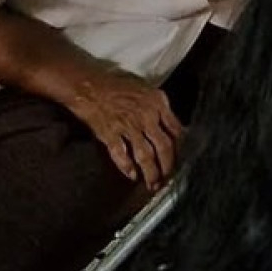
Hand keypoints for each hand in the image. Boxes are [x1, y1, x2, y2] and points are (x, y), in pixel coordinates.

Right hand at [67, 68, 183, 189]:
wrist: (90, 86)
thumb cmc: (118, 85)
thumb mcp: (147, 90)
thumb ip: (160, 108)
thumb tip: (171, 126)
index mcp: (158, 104)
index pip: (176, 130)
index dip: (181, 148)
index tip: (181, 158)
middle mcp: (146, 116)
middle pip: (164, 147)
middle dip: (168, 166)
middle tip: (167, 177)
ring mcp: (128, 126)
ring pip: (146, 155)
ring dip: (150, 173)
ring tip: (152, 184)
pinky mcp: (111, 134)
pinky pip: (121, 155)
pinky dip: (127, 168)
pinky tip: (132, 175)